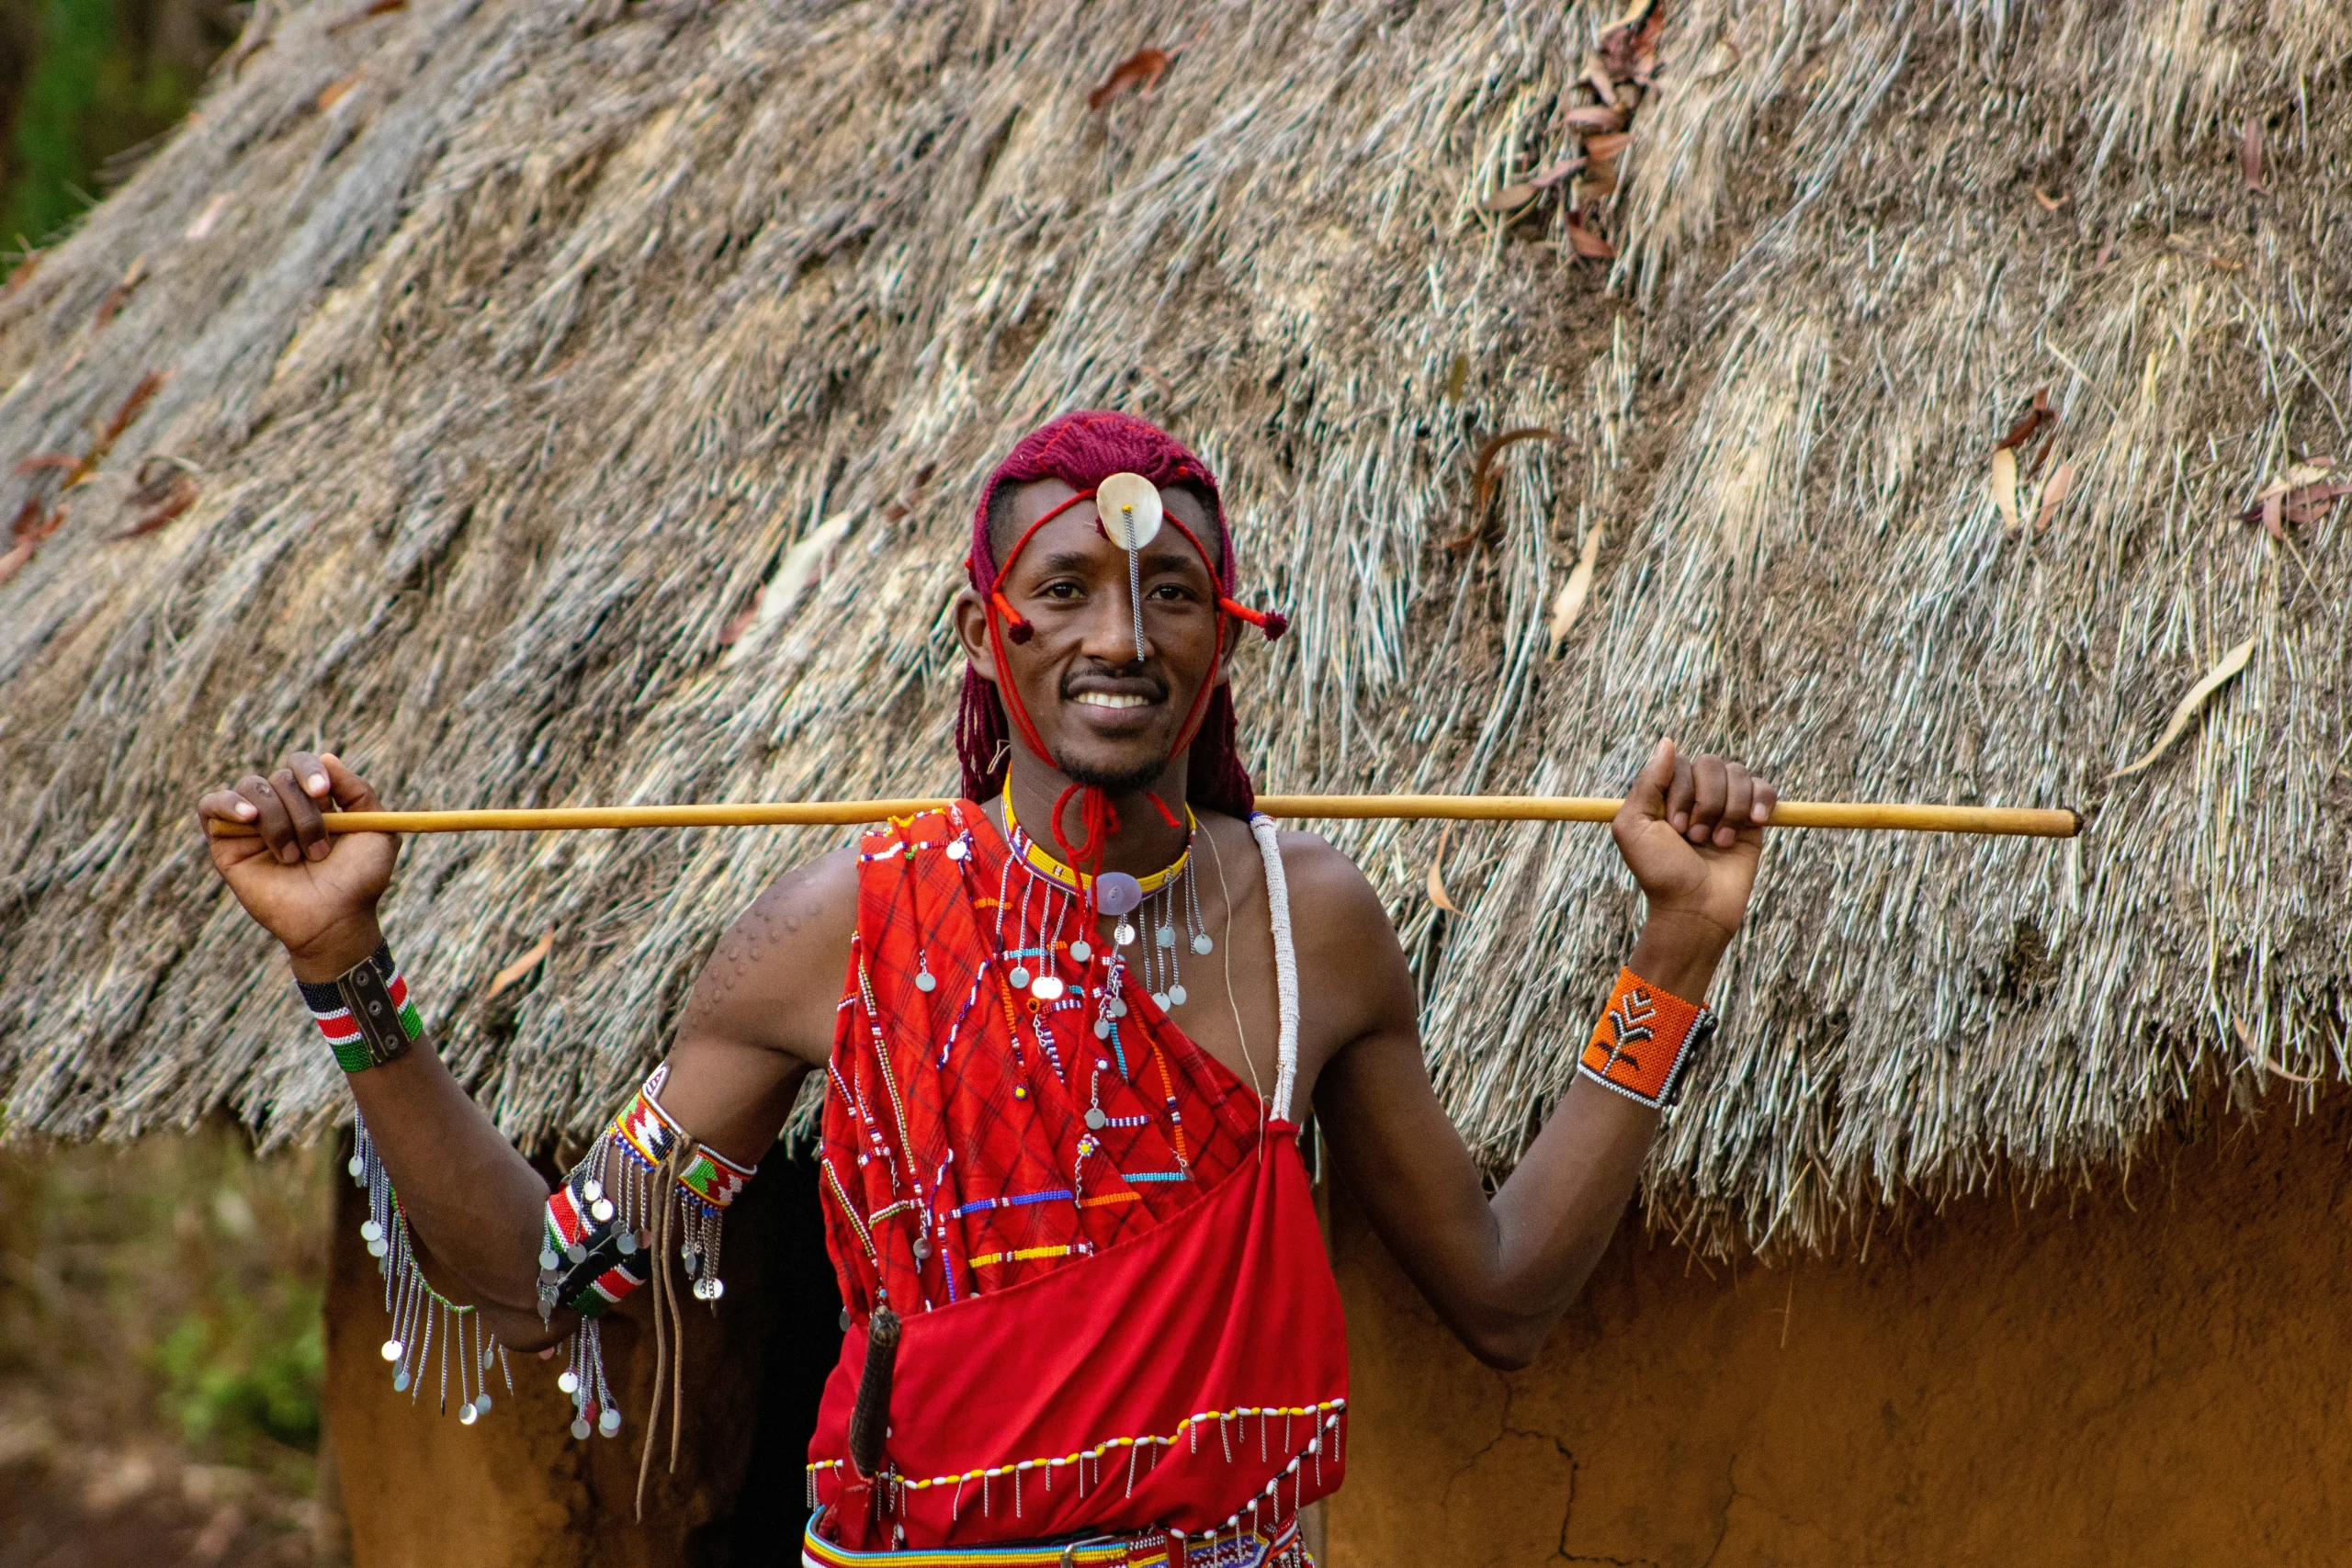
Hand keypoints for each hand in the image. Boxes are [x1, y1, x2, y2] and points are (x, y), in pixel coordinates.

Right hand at [195, 751, 397, 978]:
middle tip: (318, 851)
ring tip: (293, 857)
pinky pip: (210, 805)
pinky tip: (249, 818)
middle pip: (280, 778)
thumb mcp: (377, 830)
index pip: (301, 764)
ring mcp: (251, 824)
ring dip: (277, 820)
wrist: (334, 920)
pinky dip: (227, 804)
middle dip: (303, 813)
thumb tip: (326, 757)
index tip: (322, 792)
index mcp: (313, 800)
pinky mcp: (224, 843)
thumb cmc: (359, 879)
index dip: (309, 771)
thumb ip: (359, 791)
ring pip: (252, 788)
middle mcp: (281, 807)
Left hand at [1610, 739, 1776, 995]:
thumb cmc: (1660, 872)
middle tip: (1695, 838)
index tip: (1675, 828)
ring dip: (1729, 809)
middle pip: (1711, 764)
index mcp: (1666, 793)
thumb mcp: (1634, 827)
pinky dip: (1761, 801)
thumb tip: (1667, 742)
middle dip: (1706, 802)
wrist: (1694, 909)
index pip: (1680, 763)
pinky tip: (1755, 822)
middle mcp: (1696, 794)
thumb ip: (1647, 782)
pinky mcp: (1752, 821)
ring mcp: (1725, 805)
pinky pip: (1764, 788)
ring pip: (1738, 774)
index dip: (1681, 791)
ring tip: (1718, 842)